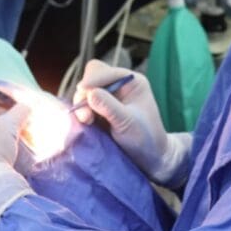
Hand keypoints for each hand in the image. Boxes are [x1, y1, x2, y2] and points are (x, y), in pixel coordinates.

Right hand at [73, 60, 191, 186]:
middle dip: (85, 92)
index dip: (92, 80)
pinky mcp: (99, 111)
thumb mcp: (128, 122)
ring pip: (85, 93)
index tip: (82, 91)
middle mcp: (118, 86)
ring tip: (86, 121)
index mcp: (130, 81)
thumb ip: (109, 107)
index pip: (104, 71)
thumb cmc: (145, 138)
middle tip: (84, 112)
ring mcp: (108, 98)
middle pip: (91, 78)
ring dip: (81, 105)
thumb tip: (90, 93)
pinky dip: (82, 113)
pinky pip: (84, 106)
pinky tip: (86, 123)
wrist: (149, 158)